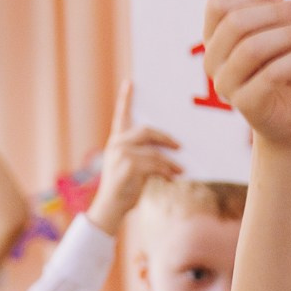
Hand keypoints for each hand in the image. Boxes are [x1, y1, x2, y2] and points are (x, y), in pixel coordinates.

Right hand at [84, 82, 181, 236]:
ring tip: (180, 170)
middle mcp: (117, 144)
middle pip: (147, 130)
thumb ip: (145, 155)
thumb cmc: (124, 189)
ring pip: (154, 151)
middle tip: (180, 146)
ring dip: (171, 162)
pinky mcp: (128, 166)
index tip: (130, 82)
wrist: (109, 209)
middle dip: (166, 138)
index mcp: (116, 141)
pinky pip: (155, 164)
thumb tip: (172, 151)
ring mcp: (121, 154)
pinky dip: (167, 172)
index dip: (126, 99)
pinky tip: (173, 178)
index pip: (121, 116)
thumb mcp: (134, 168)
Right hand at [202, 0, 290, 148]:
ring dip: (288, 33)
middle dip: (274, 12)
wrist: (288, 118)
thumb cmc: (283, 71)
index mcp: (214, 38)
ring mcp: (225, 85)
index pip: (218, 4)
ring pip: (251, 48)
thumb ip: (278, 20)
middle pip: (235, 23)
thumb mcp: (279, 40)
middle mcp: (212, 61)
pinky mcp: (245, 104)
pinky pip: (271, 74)